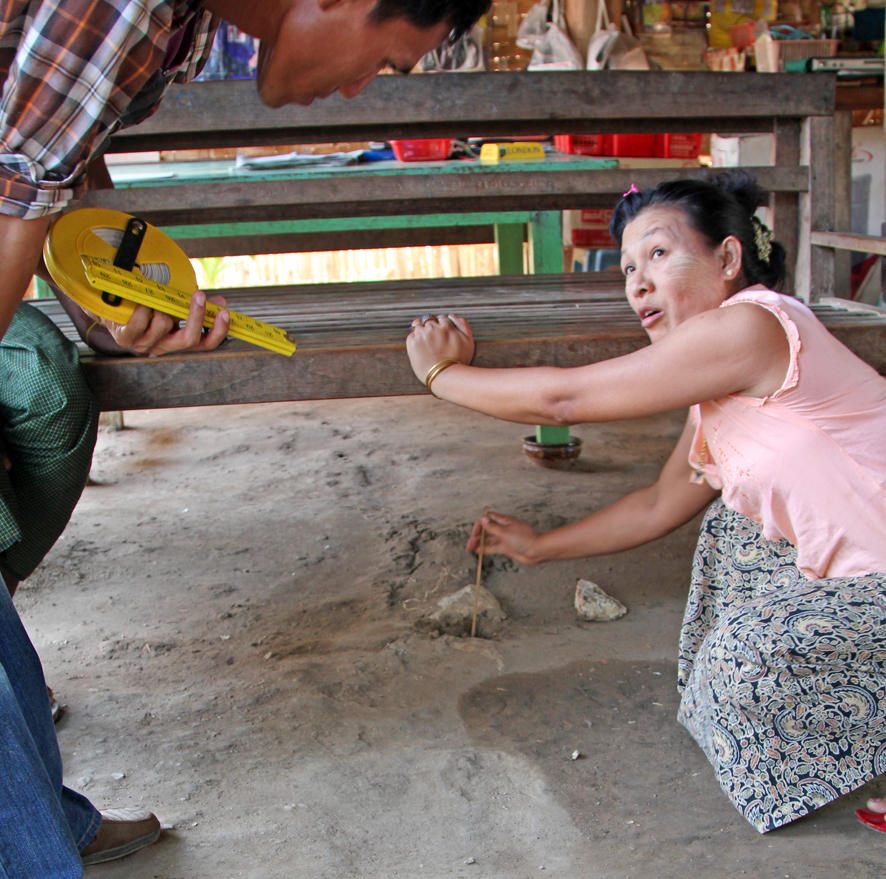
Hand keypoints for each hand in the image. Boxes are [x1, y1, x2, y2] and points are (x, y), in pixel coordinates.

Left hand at [100, 291, 229, 355]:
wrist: (113, 303)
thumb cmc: (148, 303)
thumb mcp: (174, 304)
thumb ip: (196, 305)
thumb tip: (220, 301)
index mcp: (179, 340)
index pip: (206, 343)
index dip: (218, 331)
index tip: (225, 312)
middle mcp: (164, 346)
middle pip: (189, 340)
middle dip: (195, 317)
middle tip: (199, 295)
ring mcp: (145, 344)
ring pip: (164, 325)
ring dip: (162, 306)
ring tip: (156, 295)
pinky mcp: (125, 339)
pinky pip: (138, 324)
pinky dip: (142, 309)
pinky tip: (142, 301)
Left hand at [406, 313, 474, 382]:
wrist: (444, 376)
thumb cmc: (459, 360)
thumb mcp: (469, 341)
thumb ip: (463, 324)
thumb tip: (451, 315)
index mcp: (446, 325)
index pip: (442, 318)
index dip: (442, 325)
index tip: (442, 333)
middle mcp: (432, 327)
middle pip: (429, 319)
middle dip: (431, 325)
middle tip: (433, 337)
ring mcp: (421, 335)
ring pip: (417, 324)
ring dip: (421, 328)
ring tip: (424, 339)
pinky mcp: (412, 343)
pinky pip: (411, 334)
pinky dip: (414, 337)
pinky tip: (420, 346)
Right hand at [467, 511, 541, 564]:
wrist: (537, 550)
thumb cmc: (524, 539)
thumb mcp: (505, 532)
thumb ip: (492, 527)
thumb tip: (482, 518)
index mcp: (503, 521)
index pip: (487, 519)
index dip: (479, 525)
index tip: (475, 534)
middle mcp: (503, 528)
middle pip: (486, 530)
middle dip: (477, 536)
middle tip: (469, 545)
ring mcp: (504, 538)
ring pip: (489, 539)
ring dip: (479, 543)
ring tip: (470, 549)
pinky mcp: (506, 547)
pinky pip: (493, 547)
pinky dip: (485, 548)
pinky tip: (478, 551)